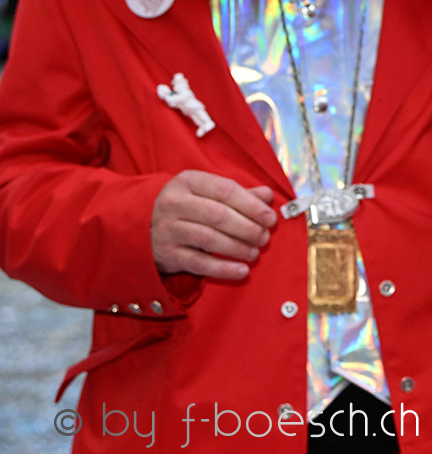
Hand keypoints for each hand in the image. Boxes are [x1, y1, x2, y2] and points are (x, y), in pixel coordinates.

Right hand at [151, 170, 276, 278]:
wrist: (139, 225)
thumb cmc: (185, 205)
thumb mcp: (206, 191)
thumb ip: (238, 193)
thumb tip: (268, 196)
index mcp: (188, 182)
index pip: (226, 190)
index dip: (252, 205)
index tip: (270, 218)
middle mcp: (175, 203)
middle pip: (219, 216)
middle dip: (248, 228)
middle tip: (264, 237)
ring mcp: (168, 229)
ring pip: (210, 239)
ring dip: (238, 248)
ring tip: (255, 253)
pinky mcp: (167, 254)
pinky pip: (199, 263)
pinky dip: (223, 268)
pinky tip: (242, 271)